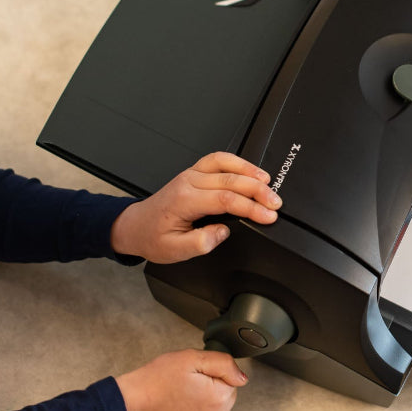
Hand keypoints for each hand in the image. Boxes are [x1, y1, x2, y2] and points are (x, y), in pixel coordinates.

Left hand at [110, 152, 280, 263]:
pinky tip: (250, 171)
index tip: (268, 216)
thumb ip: (201, 243)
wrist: (135, 226)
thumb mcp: (174, 251)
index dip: (251, 207)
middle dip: (258, 190)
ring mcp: (191, 174)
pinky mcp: (194, 173)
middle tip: (276, 202)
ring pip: (224, 163)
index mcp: (184, 201)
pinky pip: (217, 159)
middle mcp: (188, 183)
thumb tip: (223, 232)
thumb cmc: (153, 237)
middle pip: (230, 178)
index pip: (226, 199)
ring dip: (249, 170)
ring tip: (268, 182)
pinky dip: (237, 162)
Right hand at [115, 349, 247, 410]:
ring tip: (182, 394)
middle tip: (187, 382)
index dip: (212, 372)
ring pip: (215, 407)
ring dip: (204, 400)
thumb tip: (242, 378)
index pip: (231, 379)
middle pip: (225, 395)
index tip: (194, 374)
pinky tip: (180, 406)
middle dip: (211, 386)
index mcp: (220, 400)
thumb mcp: (193, 358)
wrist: (134, 400)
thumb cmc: (160, 377)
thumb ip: (224, 364)